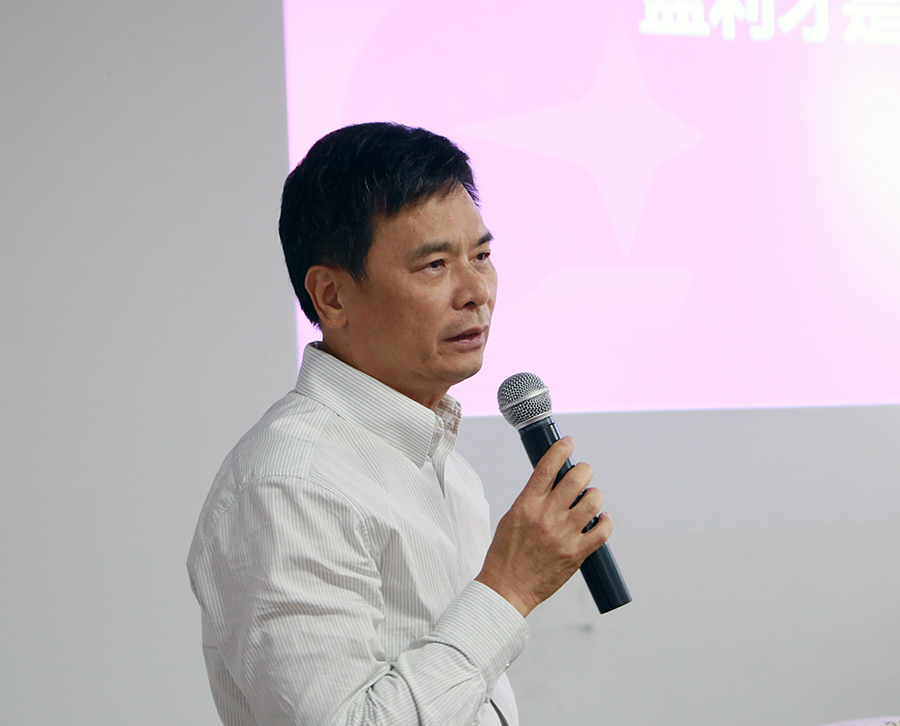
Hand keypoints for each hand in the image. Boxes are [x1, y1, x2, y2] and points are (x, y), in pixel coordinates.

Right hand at [475, 436, 612, 616]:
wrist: (507, 587)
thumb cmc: (506, 554)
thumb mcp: (511, 517)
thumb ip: (531, 500)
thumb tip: (552, 484)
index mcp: (526, 504)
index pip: (547, 467)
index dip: (561, 449)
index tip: (569, 442)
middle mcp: (547, 516)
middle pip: (576, 479)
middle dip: (584, 470)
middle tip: (583, 473)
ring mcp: (563, 535)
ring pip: (593, 501)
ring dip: (595, 495)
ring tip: (591, 498)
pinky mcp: (576, 553)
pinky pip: (602, 531)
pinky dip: (605, 521)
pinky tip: (601, 519)